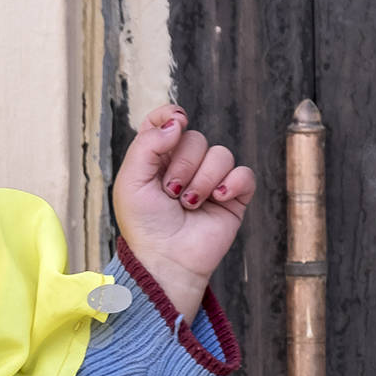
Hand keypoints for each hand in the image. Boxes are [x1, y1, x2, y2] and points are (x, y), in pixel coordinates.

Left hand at [111, 104, 255, 318]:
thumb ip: (147, 144)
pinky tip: (218, 199)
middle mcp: (185, 166)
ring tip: (190, 204)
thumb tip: (177, 122)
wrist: (166, 259)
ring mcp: (211, 181)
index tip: (177, 121)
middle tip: (171, 193)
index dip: (172, 115)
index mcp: (158, 159)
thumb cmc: (144, 224)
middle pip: (196, 138)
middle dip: (183, 165)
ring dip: (204, 179)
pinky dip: (233, 183)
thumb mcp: (131, 181)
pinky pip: (244, 173)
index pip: (168, 121)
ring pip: (221, 154)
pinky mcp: (233, 198)